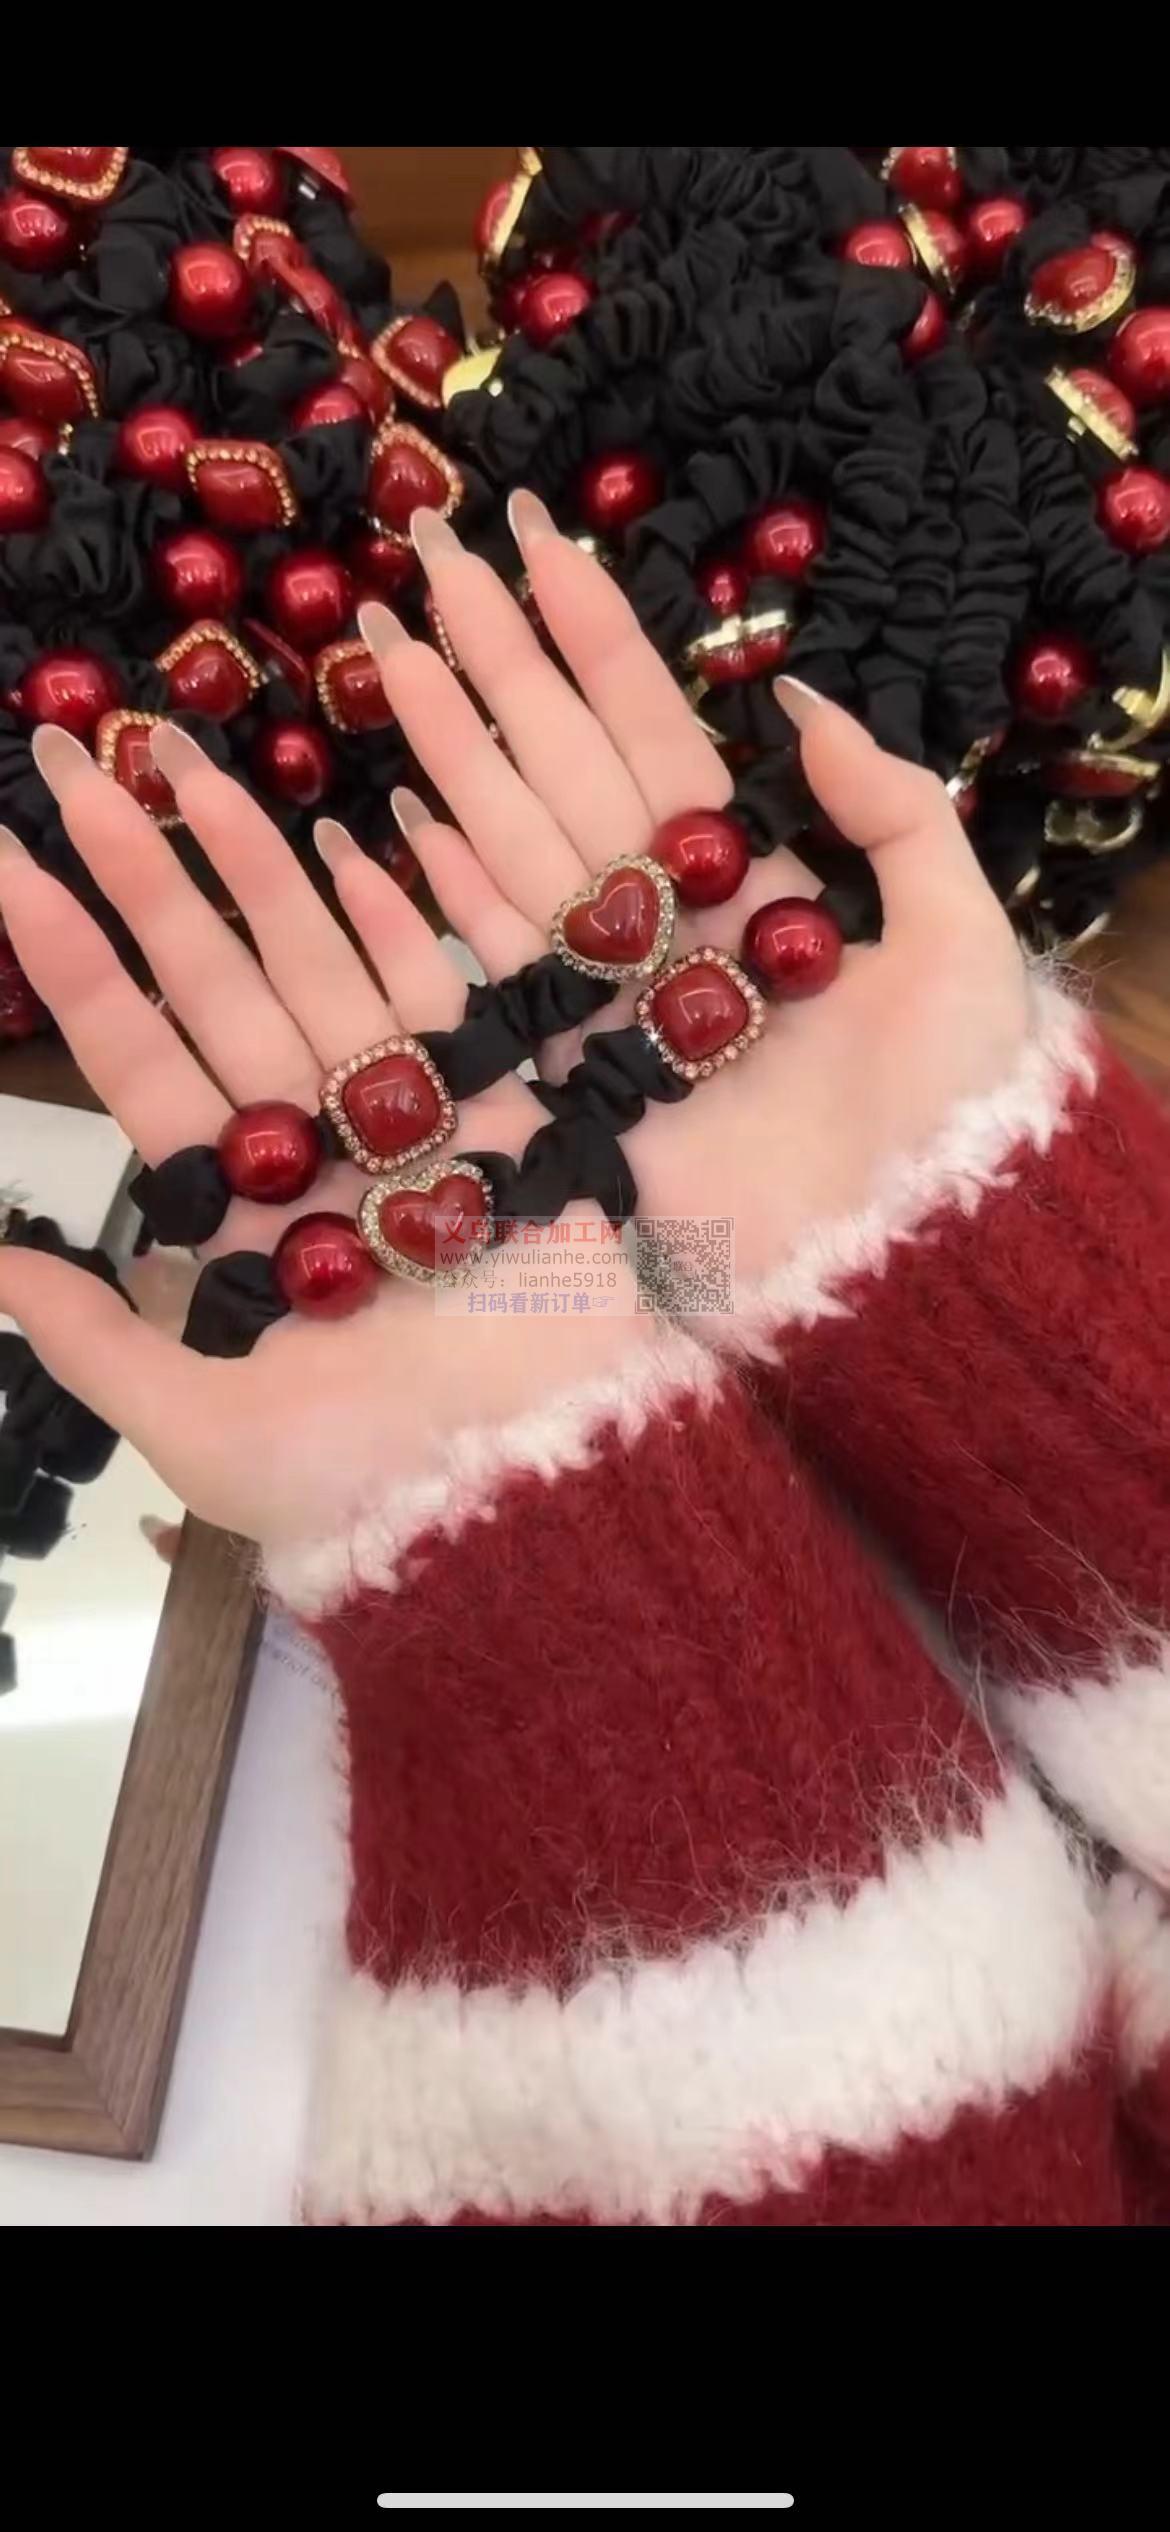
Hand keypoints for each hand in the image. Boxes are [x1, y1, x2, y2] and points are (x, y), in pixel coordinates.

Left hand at [0, 729, 642, 1552]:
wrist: (534, 1494)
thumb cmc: (367, 1481)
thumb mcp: (202, 1429)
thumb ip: (95, 1343)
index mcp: (228, 1211)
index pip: (132, 1057)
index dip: (70, 962)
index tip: (3, 865)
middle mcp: (304, 1146)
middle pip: (206, 983)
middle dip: (136, 873)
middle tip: (68, 753)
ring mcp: (397, 1113)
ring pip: (307, 963)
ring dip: (245, 864)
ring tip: (178, 761)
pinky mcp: (497, 1104)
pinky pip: (438, 988)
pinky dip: (394, 914)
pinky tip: (344, 828)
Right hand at [364, 492, 1030, 1285]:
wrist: (906, 1259)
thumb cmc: (949, 1107)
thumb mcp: (959, 938)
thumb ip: (893, 814)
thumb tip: (800, 697)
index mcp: (759, 879)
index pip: (655, 732)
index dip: (595, 636)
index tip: (538, 539)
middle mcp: (672, 924)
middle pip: (565, 765)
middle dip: (497, 660)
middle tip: (426, 549)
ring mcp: (611, 994)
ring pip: (514, 841)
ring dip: (449, 745)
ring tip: (388, 644)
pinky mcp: (570, 1073)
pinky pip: (494, 962)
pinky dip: (440, 892)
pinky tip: (390, 815)